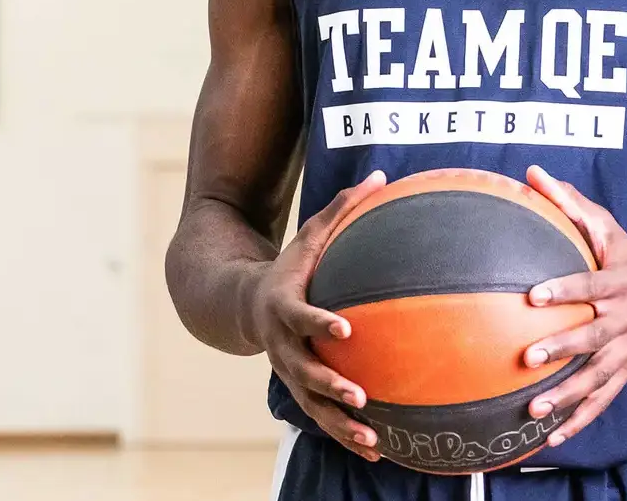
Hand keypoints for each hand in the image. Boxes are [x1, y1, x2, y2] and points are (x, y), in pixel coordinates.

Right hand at [247, 169, 387, 461]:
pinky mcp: (300, 391)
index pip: (301, 316)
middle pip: (303, 370)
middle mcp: (282, 346)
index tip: (345, 327)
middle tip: (358, 393)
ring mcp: (289, 373)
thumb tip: (382, 176)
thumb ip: (342, 209)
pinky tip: (378, 450)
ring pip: (312, 406)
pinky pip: (323, 418)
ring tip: (372, 438)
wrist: (244, 305)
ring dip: (340, 425)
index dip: (319, 322)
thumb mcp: (309, 236)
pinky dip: (346, 435)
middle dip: (329, 384)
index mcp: (283, 307)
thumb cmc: (288, 266)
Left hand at [520, 165, 626, 448]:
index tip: (533, 295)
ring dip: (568, 396)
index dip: (565, 289)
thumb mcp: (606, 226)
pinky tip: (552, 437)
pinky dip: (579, 421)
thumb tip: (531, 173)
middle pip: (594, 336)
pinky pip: (602, 402)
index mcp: (622, 282)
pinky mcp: (624, 374)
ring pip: (598, 377)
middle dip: (563, 347)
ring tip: (535, 410)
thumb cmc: (626, 257)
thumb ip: (569, 202)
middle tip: (529, 356)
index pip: (591, 286)